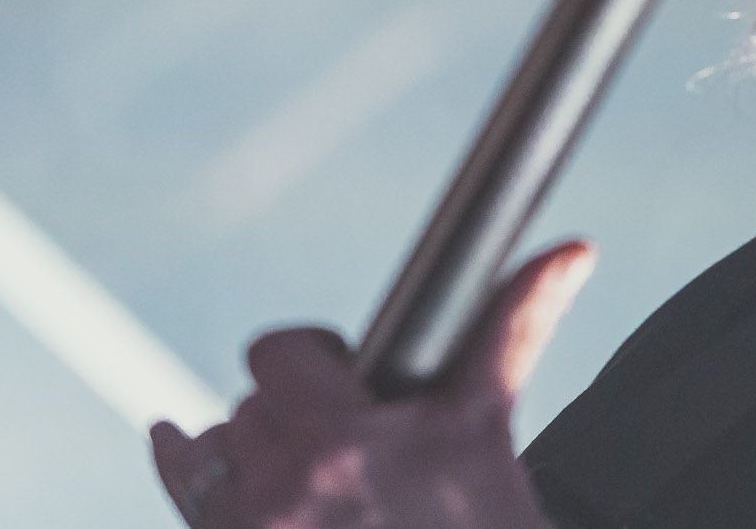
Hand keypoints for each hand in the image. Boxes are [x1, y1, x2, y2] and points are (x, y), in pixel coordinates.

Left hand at [150, 240, 594, 528]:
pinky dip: (196, 477)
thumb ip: (514, 328)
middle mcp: (282, 497)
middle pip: (246, 410)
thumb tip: (572, 253)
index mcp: (343, 445)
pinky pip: (189, 504)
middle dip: (289, 414)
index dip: (310, 356)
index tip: (338, 371)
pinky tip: (183, 443)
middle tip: (337, 436)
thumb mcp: (487, 436)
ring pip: (210, 460)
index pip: (276, 355)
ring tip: (286, 466)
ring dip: (244, 454)